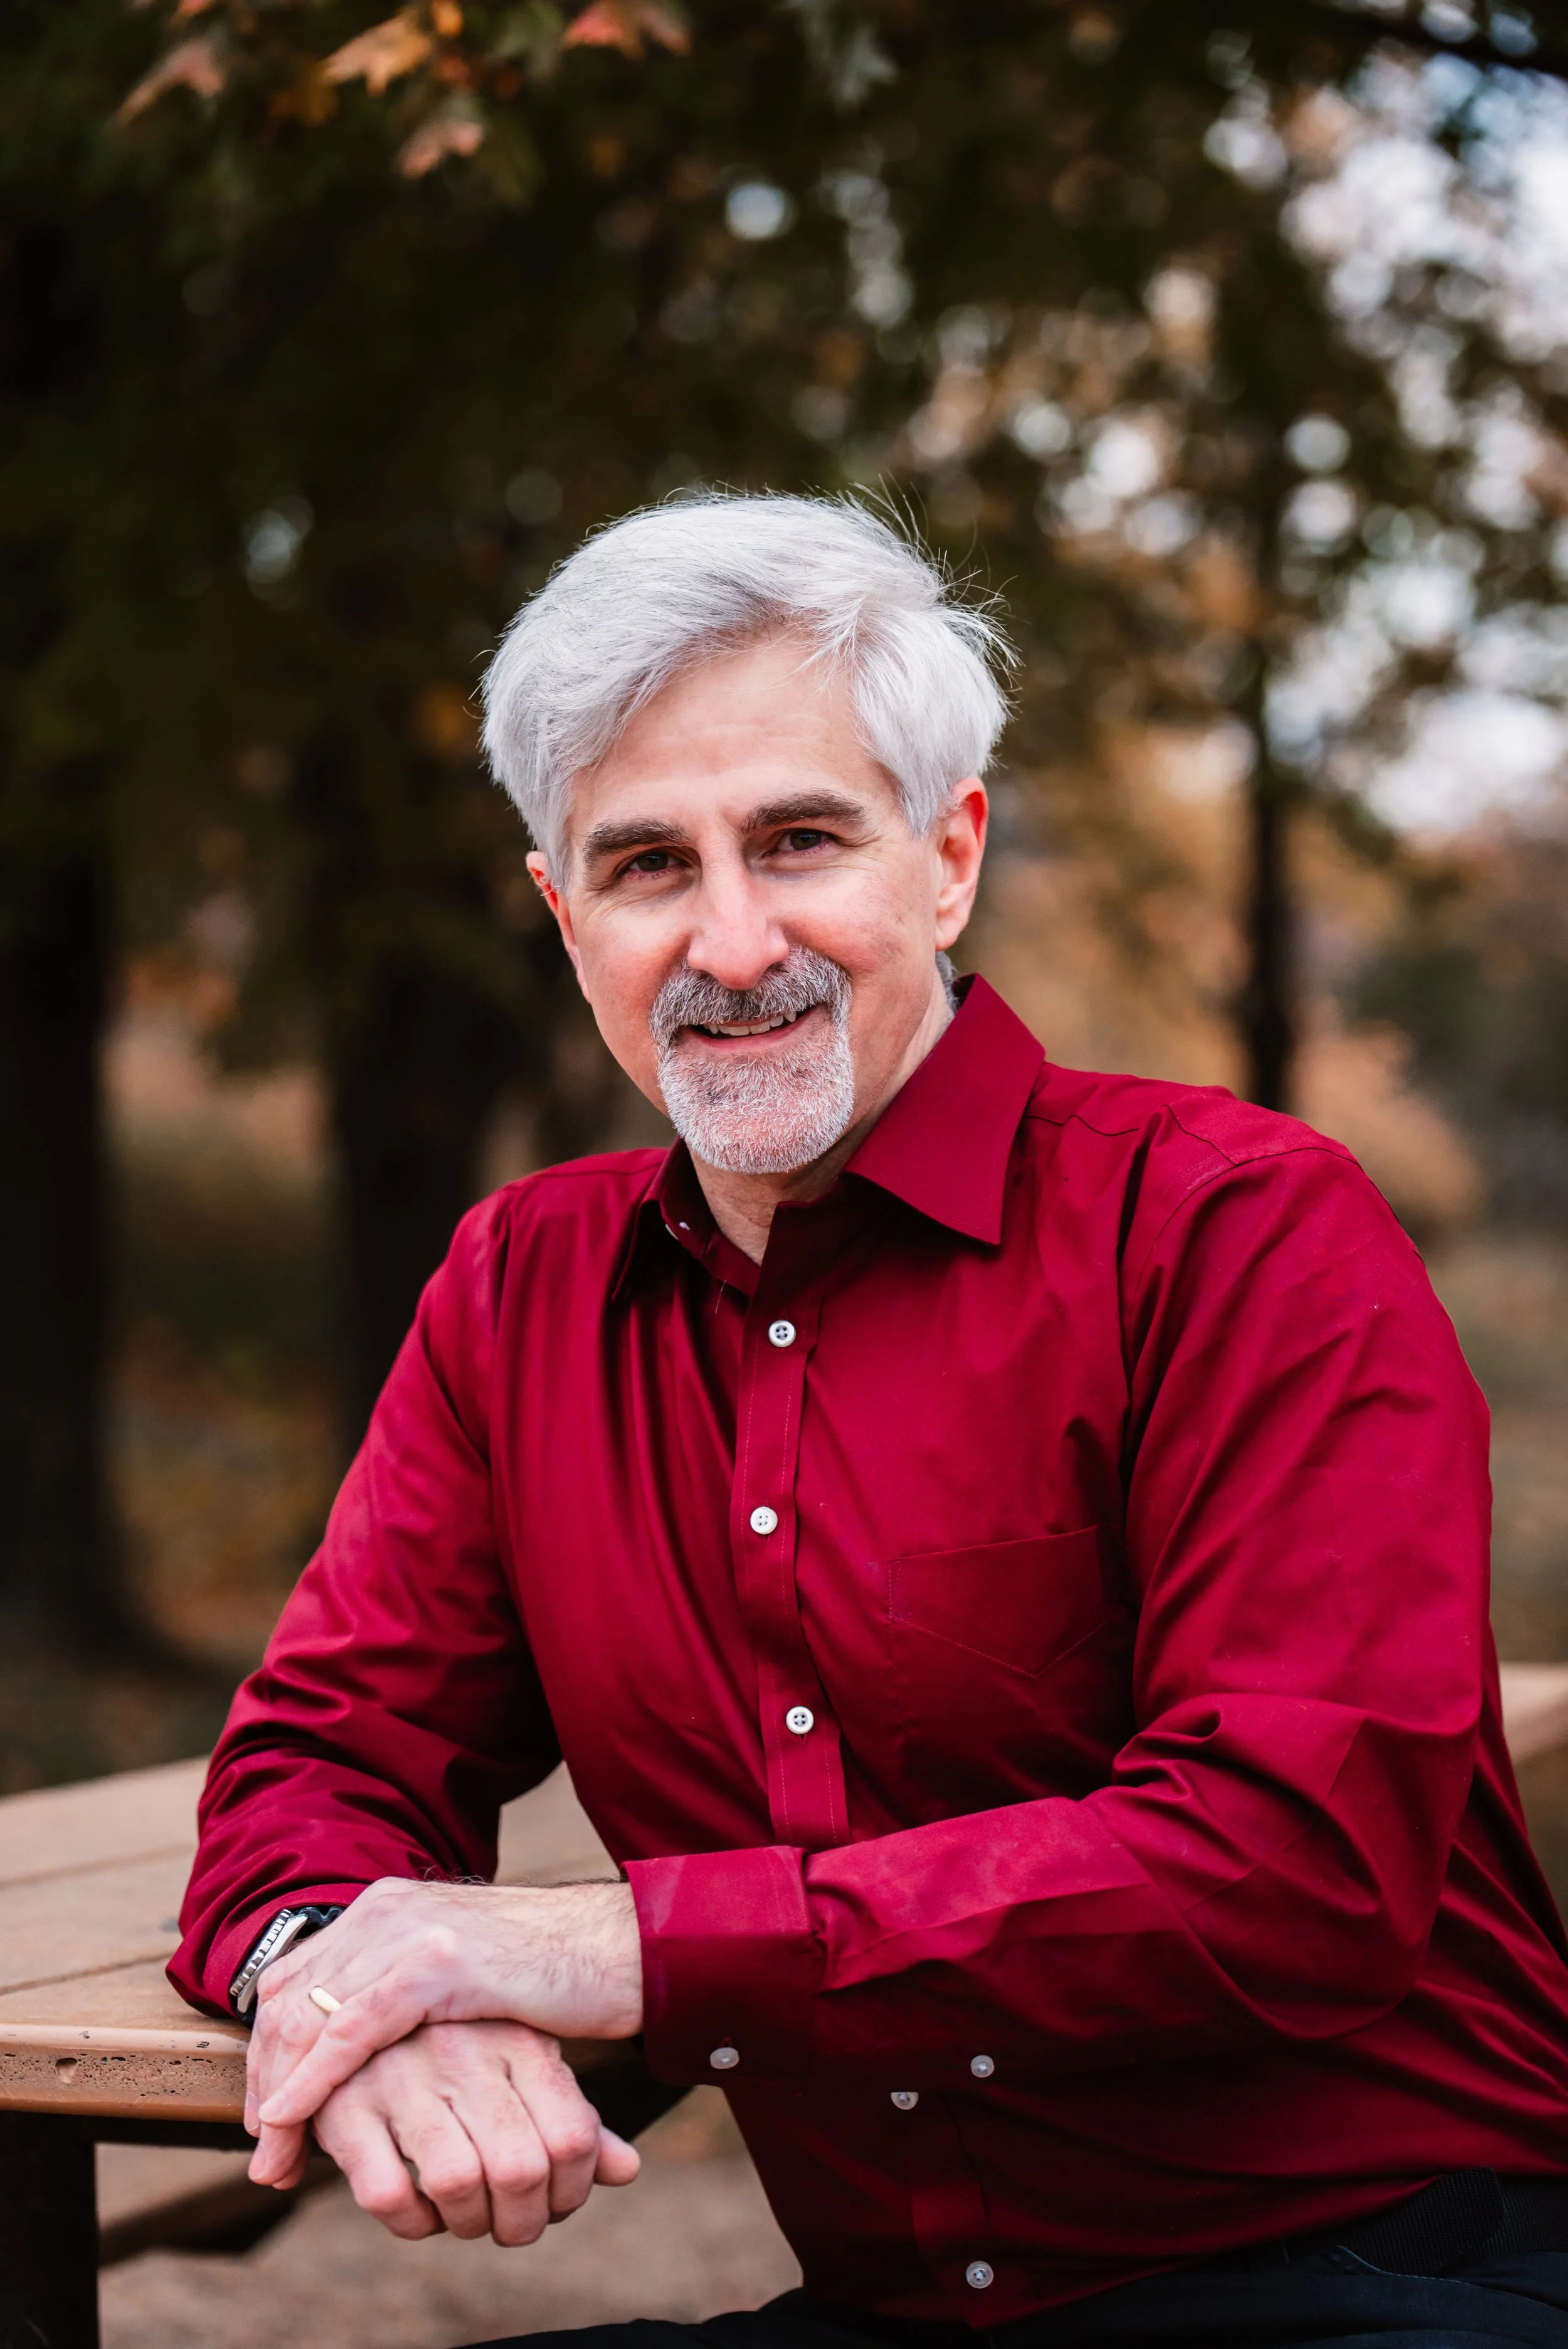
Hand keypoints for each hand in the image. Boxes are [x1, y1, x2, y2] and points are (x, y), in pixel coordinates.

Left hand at [247, 1878, 641, 2182]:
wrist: (618, 1948)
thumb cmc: (545, 1975)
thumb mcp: (458, 1977)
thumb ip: (405, 1993)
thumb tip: (359, 2049)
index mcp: (386, 1908)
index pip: (296, 1978)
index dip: (269, 2051)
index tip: (265, 2118)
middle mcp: (386, 1909)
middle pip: (289, 1998)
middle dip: (263, 2079)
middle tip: (264, 2153)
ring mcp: (410, 1931)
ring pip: (310, 2013)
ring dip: (279, 2092)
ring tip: (275, 2157)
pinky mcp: (439, 1963)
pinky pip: (353, 2028)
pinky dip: (313, 2079)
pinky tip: (294, 2118)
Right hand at [256, 2018, 639, 2243]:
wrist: (356, 1999)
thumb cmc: (462, 2049)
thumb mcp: (524, 2065)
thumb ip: (572, 2119)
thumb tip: (628, 2170)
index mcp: (518, 2039)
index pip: (573, 2138)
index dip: (572, 2192)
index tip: (554, 2203)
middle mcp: (463, 2051)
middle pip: (521, 2169)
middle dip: (523, 2221)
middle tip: (512, 2223)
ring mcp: (401, 2076)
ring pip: (457, 2184)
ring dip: (469, 2224)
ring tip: (468, 2217)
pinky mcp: (345, 2106)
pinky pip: (388, 2195)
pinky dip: (412, 2223)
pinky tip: (421, 2211)